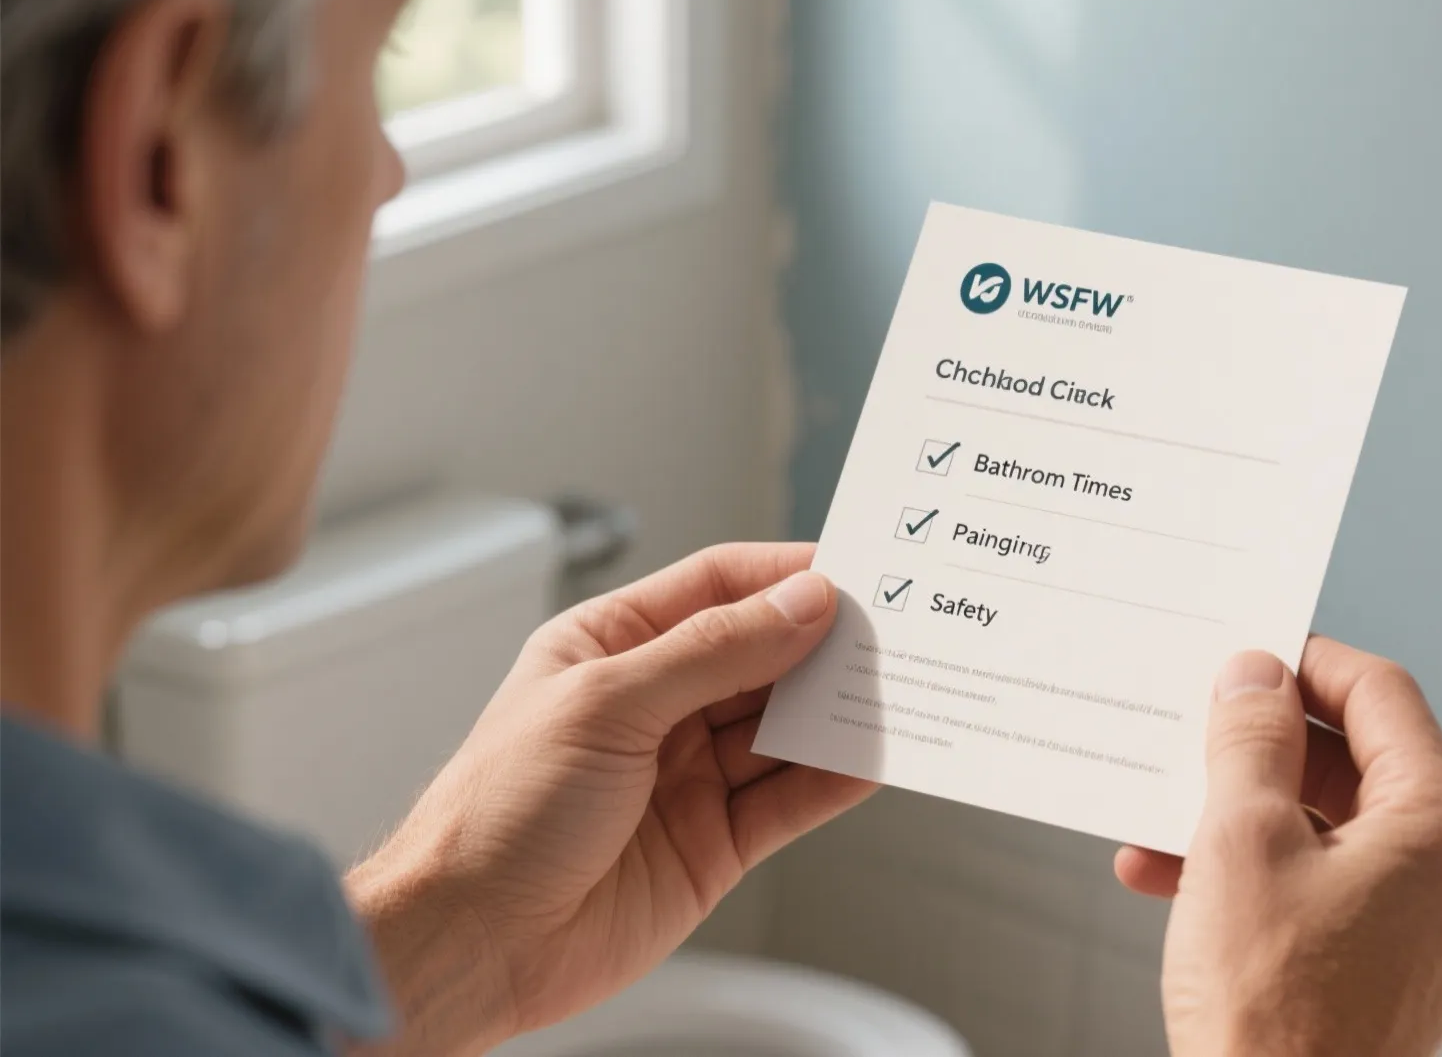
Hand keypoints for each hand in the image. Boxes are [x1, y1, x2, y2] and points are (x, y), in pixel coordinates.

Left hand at [345, 543, 874, 1055]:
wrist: (472, 943)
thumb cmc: (496, 815)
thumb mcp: (606, 703)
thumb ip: (713, 652)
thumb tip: (799, 605)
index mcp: (610, 648)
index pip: (716, 588)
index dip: (785, 575)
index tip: (853, 569)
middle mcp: (654, 706)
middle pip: (761, 655)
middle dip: (823, 641)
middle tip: (891, 629)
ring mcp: (686, 776)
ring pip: (783, 727)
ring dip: (836, 709)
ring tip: (897, 687)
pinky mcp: (712, 843)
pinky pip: (789, 799)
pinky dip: (834, 778)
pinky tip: (871, 757)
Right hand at [1117, 639, 1441, 1056]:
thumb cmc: (1274, 1012)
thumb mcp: (1240, 842)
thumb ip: (1250, 741)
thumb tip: (1254, 677)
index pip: (1380, 694)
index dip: (1302, 663)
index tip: (1242, 655)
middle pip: (1358, 762)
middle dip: (1260, 750)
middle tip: (1191, 734)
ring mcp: (1436, 927)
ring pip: (1334, 829)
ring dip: (1244, 817)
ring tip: (1162, 823)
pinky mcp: (1399, 969)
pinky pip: (1333, 888)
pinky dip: (1263, 874)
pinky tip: (1177, 881)